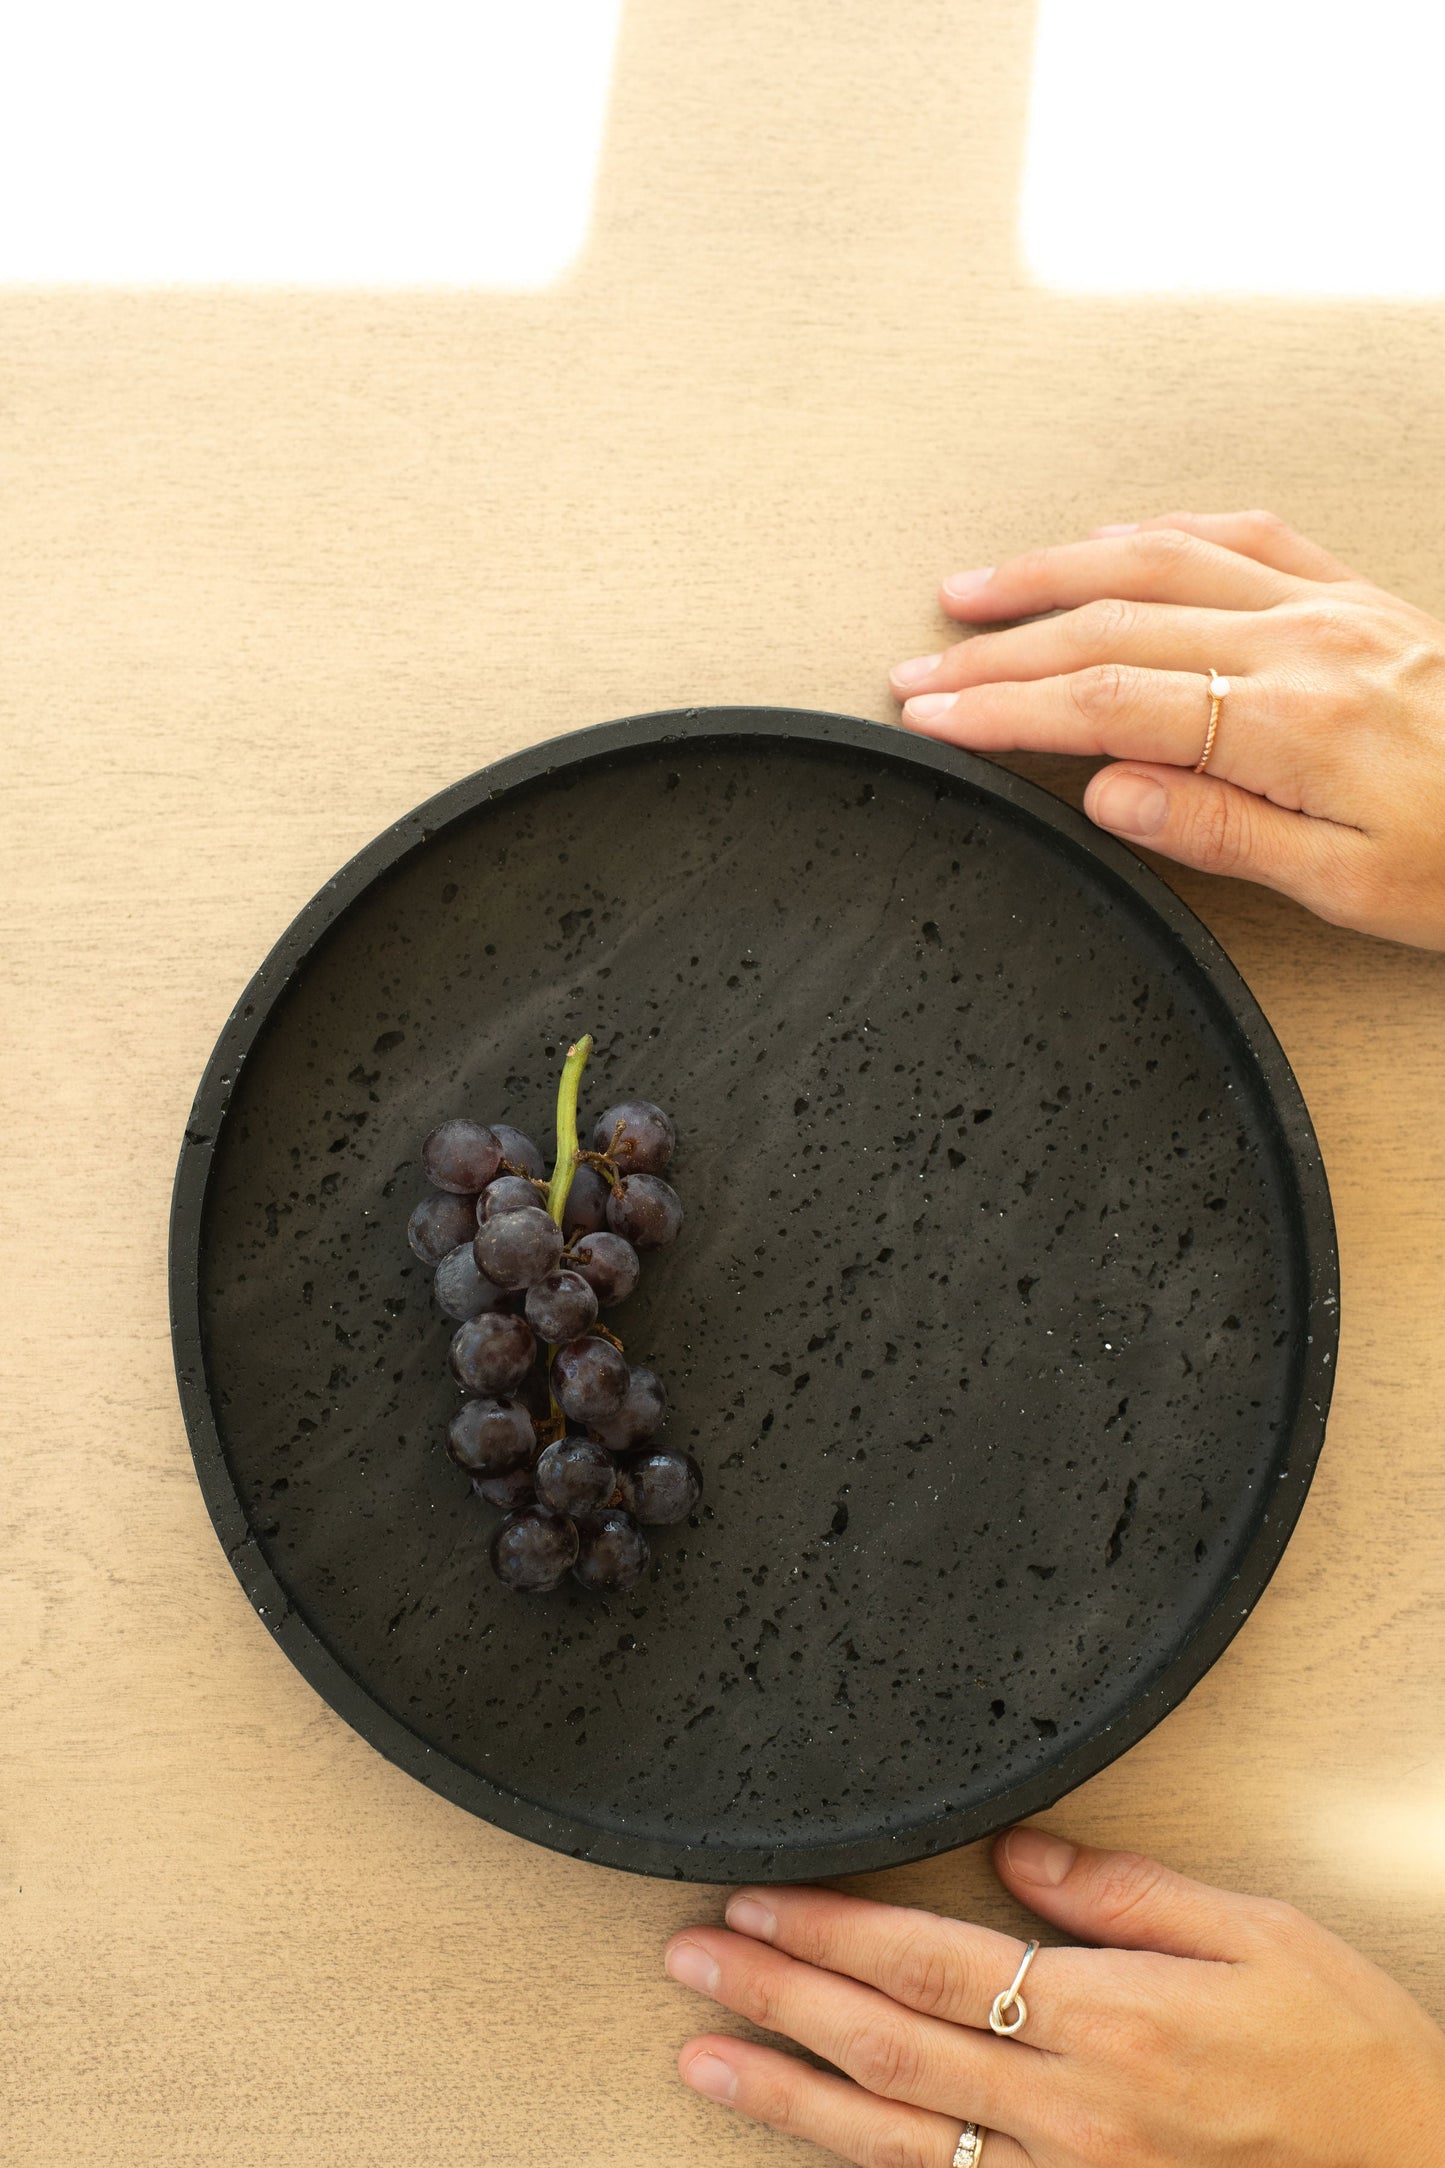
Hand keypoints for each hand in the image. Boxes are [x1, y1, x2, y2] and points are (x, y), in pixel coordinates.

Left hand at [666, 1827, 1444, 2165]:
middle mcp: (1070, 2116)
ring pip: (891, 2142)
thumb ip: (1126, 1893)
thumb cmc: (1348, 2055)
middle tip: (687, 1957)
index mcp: (1108, 2023)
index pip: (930, 1966)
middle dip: (775, 1996)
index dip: (831, 1931)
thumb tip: (1017, 1854)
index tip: (754, 1896)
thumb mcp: (1258, 1935)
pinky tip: (812, 2153)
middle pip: (885, 2049)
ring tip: (701, 2060)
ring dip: (787, 2100)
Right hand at [887, 510, 1444, 948]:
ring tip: (974, 589)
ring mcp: (1331, 606)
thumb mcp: (1352, 888)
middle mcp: (1305, 642)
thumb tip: (1109, 793)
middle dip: (999, 646)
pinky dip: (1161, 530)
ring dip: (1056, 568)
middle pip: (1113, 620)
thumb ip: (1223, 831)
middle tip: (918, 671)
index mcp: (1295, 721)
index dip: (1005, 708)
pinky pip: (1244, 534)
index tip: (931, 717)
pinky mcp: (1356, 596)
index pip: (1109, 699)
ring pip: (1163, 555)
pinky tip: (1113, 540)